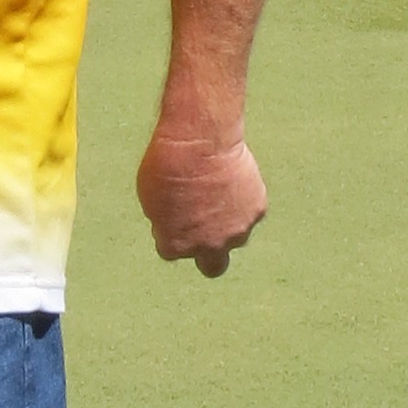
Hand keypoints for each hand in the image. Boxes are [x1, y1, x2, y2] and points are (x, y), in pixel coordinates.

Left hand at [136, 123, 268, 277]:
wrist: (200, 141)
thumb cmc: (167, 163)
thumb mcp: (150, 197)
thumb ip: (166, 219)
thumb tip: (177, 223)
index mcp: (175, 247)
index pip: (174, 249)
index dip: (175, 230)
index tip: (176, 210)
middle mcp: (208, 247)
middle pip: (213, 266)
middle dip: (209, 251)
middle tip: (206, 227)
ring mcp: (236, 231)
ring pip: (235, 234)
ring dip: (228, 220)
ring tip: (220, 187)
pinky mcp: (256, 211)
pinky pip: (250, 209)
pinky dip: (243, 197)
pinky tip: (234, 175)